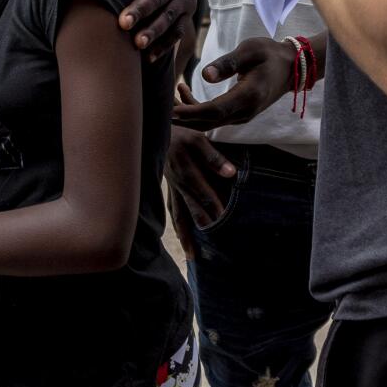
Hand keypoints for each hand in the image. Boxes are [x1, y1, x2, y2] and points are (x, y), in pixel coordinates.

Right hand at [164, 125, 236, 248]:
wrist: (154, 131)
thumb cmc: (179, 133)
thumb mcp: (198, 139)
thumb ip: (214, 157)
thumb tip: (231, 174)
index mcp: (186, 173)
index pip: (204, 195)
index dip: (214, 209)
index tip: (223, 224)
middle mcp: (178, 185)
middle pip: (190, 212)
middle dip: (199, 231)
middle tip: (204, 254)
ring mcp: (171, 188)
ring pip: (178, 216)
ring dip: (185, 236)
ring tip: (191, 256)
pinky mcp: (168, 188)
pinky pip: (172, 209)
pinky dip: (177, 224)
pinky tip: (181, 234)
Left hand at [172, 38, 295, 130]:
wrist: (291, 67)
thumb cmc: (269, 53)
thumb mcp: (250, 50)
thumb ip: (227, 63)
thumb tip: (204, 75)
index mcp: (248, 96)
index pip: (213, 110)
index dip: (190, 112)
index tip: (170, 110)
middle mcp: (245, 111)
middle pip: (207, 122)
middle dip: (182, 118)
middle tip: (158, 107)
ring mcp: (242, 115)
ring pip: (209, 123)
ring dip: (187, 115)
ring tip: (168, 98)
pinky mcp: (239, 113)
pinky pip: (214, 118)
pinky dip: (196, 111)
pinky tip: (184, 92)